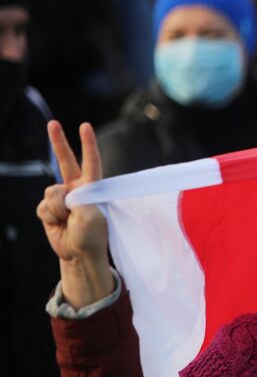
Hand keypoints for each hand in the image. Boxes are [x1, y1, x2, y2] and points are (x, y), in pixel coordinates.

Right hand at [36, 121, 113, 307]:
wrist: (78, 254)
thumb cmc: (92, 235)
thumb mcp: (91, 216)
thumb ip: (77, 200)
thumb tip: (59, 194)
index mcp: (93, 187)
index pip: (91, 162)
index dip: (88, 144)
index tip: (85, 126)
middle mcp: (77, 188)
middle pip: (66, 161)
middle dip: (58, 142)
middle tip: (53, 123)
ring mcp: (61, 197)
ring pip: (51, 192)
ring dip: (58, 208)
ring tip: (68, 220)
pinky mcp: (48, 208)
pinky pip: (43, 206)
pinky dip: (50, 216)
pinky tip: (59, 224)